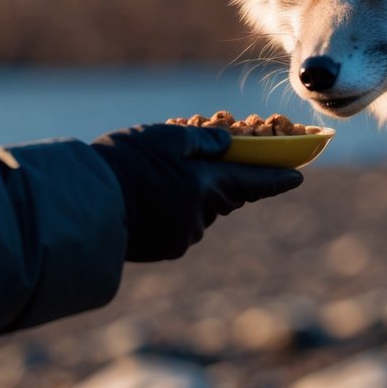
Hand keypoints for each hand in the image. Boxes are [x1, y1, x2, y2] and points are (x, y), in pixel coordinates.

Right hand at [91, 124, 302, 261]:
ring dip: (194, 197)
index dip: (277, 178)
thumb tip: (228, 144)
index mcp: (206, 184)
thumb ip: (202, 141)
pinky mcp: (166, 249)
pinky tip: (150, 201)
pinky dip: (176, 213)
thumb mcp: (164, 138)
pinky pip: (182, 227)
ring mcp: (184, 236)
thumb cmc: (124, 164)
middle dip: (225, 182)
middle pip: (226, 197)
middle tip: (209, 166)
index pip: (253, 181)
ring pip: (202, 212)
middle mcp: (202, 214)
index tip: (298, 176)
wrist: (87, 206)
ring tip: (161, 180)